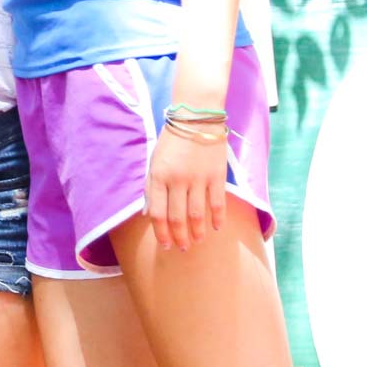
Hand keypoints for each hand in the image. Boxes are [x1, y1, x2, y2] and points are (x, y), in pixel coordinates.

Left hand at [145, 121, 226, 251]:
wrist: (196, 119)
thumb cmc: (172, 142)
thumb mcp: (154, 162)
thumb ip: (151, 188)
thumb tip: (149, 214)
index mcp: (159, 176)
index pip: (158, 213)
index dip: (161, 233)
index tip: (165, 245)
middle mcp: (178, 180)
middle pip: (177, 217)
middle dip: (179, 237)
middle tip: (182, 247)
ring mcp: (198, 178)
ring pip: (197, 214)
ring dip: (197, 232)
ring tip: (197, 241)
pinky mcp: (217, 176)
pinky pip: (218, 203)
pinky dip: (217, 218)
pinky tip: (215, 228)